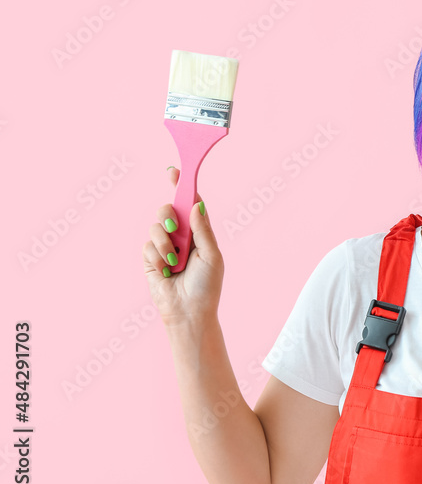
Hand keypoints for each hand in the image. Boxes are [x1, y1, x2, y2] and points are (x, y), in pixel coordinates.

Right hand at [142, 167, 224, 326]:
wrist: (189, 311)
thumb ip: (203, 230)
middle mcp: (181, 236)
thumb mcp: (211, 255)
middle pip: (167, 209)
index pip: (189, 205)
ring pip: (155, 227)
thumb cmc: (207, 286)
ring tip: (175, 262)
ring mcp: (164, 246)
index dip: (181, 187)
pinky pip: (147, 245)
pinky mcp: (150, 258)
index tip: (174, 171)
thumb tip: (198, 204)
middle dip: (168, 215)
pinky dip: (158, 258)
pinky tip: (166, 272)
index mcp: (199, 232)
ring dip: (165, 244)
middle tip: (174, 228)